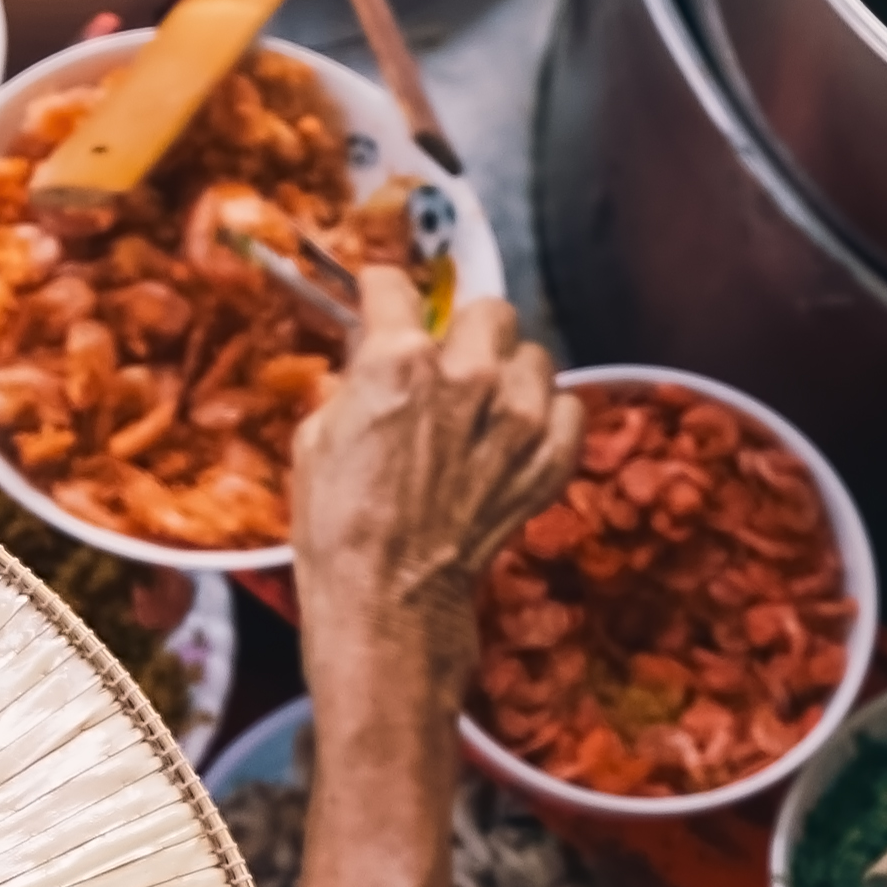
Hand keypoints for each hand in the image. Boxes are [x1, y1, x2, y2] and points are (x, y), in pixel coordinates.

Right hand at [288, 284, 569, 694]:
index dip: (385, 295)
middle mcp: (468, 375)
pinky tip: (515, 440)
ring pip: (533, 356)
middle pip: (488, 311)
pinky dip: (547, 419)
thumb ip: (355, 383)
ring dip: (510, 376)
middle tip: (450, 367)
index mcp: (398, 361)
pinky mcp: (550, 459)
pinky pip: (568, 407)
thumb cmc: (338, 526)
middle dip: (466, 334)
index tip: (385, 305)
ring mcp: (519, 417)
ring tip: (486, 412)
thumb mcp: (318, 438)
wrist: (390, 600)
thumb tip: (369, 356)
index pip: (395, 286)